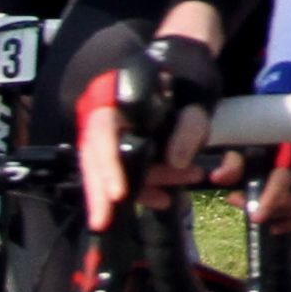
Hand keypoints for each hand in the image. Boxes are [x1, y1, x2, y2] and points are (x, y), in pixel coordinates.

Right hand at [80, 33, 224, 231]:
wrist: (188, 68)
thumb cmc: (187, 79)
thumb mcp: (195, 99)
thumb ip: (189, 127)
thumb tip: (177, 161)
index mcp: (116, 98)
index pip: (101, 134)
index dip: (107, 166)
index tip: (118, 194)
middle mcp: (106, 117)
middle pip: (95, 158)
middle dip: (102, 192)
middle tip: (104, 223)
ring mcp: (113, 133)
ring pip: (114, 167)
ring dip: (139, 187)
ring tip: (171, 198)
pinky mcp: (125, 146)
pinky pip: (127, 170)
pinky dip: (145, 186)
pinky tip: (167, 198)